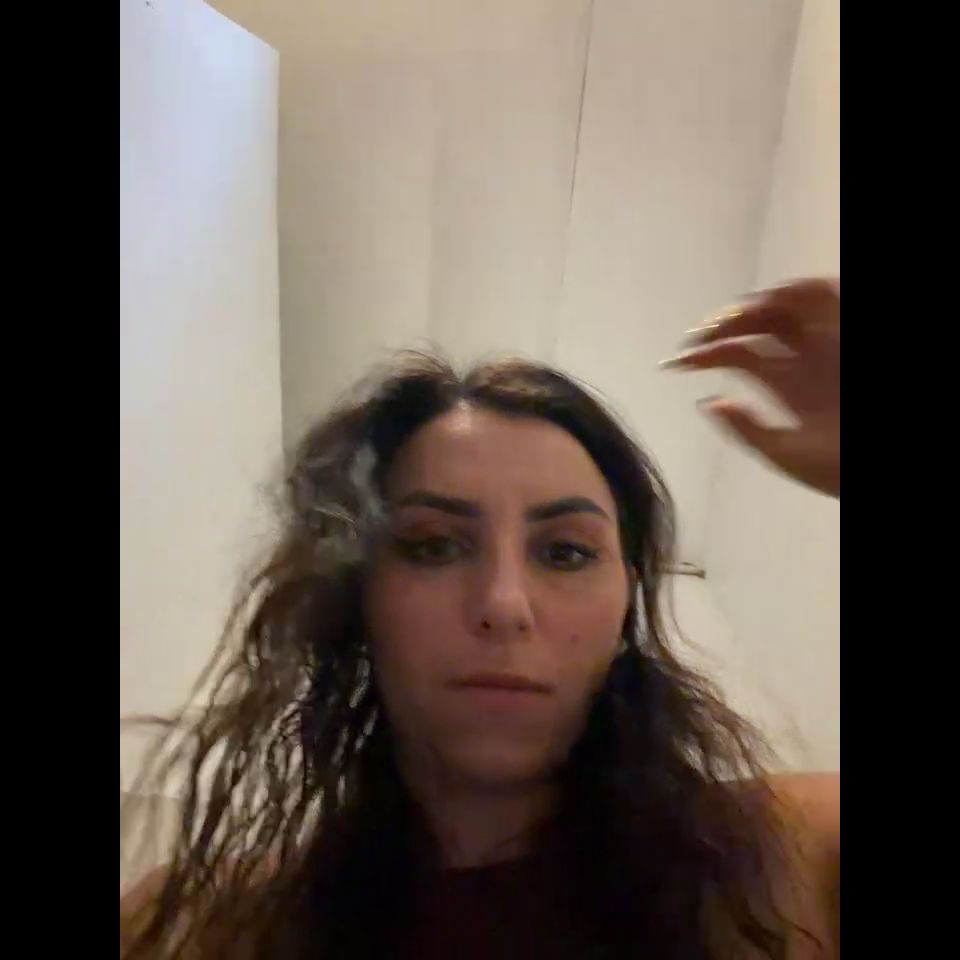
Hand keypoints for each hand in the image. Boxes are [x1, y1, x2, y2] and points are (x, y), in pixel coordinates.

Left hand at [661, 278, 839, 497]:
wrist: (878, 465)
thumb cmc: (841, 469)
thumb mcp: (786, 455)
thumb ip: (748, 430)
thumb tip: (709, 401)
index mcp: (786, 382)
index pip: (735, 352)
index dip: (701, 354)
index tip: (672, 363)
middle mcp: (802, 355)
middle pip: (754, 322)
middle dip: (722, 323)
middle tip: (699, 339)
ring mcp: (825, 338)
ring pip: (783, 302)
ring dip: (754, 303)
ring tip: (732, 321)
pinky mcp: (845, 328)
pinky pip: (821, 293)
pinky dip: (796, 289)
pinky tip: (771, 302)